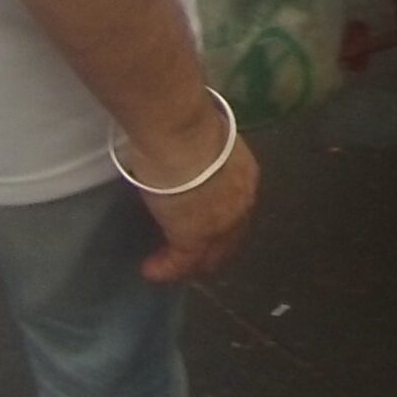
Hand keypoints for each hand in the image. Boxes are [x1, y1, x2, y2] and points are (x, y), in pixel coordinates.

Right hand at [134, 121, 260, 284]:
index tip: (202, 222)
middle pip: (228, 237)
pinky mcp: (194, 238)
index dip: (220, 221)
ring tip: (168, 265)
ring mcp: (220, 225)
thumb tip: (189, 156)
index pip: (235, 208)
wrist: (183, 136)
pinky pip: (180, 262)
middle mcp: (239, 204)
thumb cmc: (189, 127)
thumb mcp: (205, 142)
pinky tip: (152, 269)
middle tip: (189, 255)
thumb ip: (203, 156)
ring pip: (208, 254)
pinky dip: (166, 268)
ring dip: (186, 262)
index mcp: (244, 177)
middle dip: (210, 248)